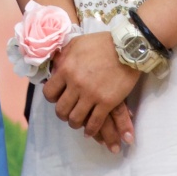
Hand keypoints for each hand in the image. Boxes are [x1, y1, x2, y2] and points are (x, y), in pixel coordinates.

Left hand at [42, 30, 139, 152]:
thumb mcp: (76, 44)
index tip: (58, 98)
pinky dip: (91, 130)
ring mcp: (92, 95)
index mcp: (66, 69)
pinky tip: (90, 131)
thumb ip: (63, 56)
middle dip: (63, 114)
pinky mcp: (107, 102)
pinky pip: (95, 122)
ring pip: (75, 119)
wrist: (127, 47)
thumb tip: (54, 67)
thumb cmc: (101, 43)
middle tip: (67, 112)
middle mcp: (76, 84)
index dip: (52, 98)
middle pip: (61, 109)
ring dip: (75, 123)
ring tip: (78, 122)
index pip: (49, 93)